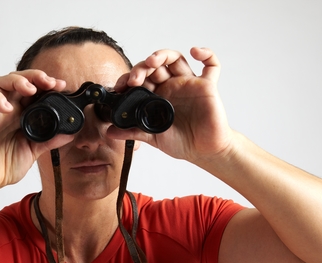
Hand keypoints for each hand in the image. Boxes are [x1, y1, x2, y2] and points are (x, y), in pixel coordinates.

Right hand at [0, 70, 71, 197]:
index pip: (33, 89)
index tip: (61, 86)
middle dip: (34, 76)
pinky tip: (7, 107)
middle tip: (49, 83)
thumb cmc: (7, 164)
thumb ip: (51, 140)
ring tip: (29, 89)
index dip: (46, 83)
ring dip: (15, 81)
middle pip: (17, 79)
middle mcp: (8, 109)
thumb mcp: (35, 150)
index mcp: (22, 113)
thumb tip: (71, 133)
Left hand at [108, 48, 232, 163]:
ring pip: (176, 59)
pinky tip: (195, 51)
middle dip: (142, 67)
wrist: (204, 151)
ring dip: (162, 55)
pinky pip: (211, 65)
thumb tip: (110, 131)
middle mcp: (172, 86)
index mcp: (157, 96)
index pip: (141, 79)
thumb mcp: (153, 137)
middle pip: (155, 66)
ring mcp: (188, 84)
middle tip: (135, 79)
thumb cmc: (182, 142)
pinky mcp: (207, 86)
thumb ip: (133, 132)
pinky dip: (206, 54)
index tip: (121, 87)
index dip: (130, 78)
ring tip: (152, 61)